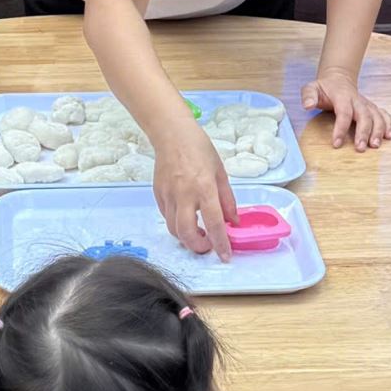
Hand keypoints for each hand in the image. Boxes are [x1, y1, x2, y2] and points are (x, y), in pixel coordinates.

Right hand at [153, 123, 236, 261]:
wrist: (172, 135)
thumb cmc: (199, 149)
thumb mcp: (221, 173)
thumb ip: (227, 200)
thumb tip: (232, 221)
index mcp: (204, 187)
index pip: (214, 223)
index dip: (221, 243)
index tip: (225, 256)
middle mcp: (184, 194)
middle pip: (187, 233)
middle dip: (198, 247)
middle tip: (208, 246)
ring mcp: (168, 195)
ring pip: (173, 229)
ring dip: (186, 238)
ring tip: (198, 233)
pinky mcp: (158, 195)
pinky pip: (166, 217)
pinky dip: (177, 224)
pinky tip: (186, 217)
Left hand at [303, 68, 390, 150]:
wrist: (338, 79)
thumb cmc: (324, 88)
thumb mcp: (311, 88)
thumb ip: (308, 96)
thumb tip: (307, 105)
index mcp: (342, 96)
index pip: (344, 112)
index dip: (341, 128)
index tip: (336, 144)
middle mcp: (357, 100)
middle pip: (365, 116)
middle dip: (364, 132)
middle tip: (360, 148)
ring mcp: (366, 104)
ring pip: (377, 116)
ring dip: (378, 131)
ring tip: (375, 146)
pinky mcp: (372, 108)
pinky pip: (384, 115)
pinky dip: (389, 125)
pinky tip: (388, 137)